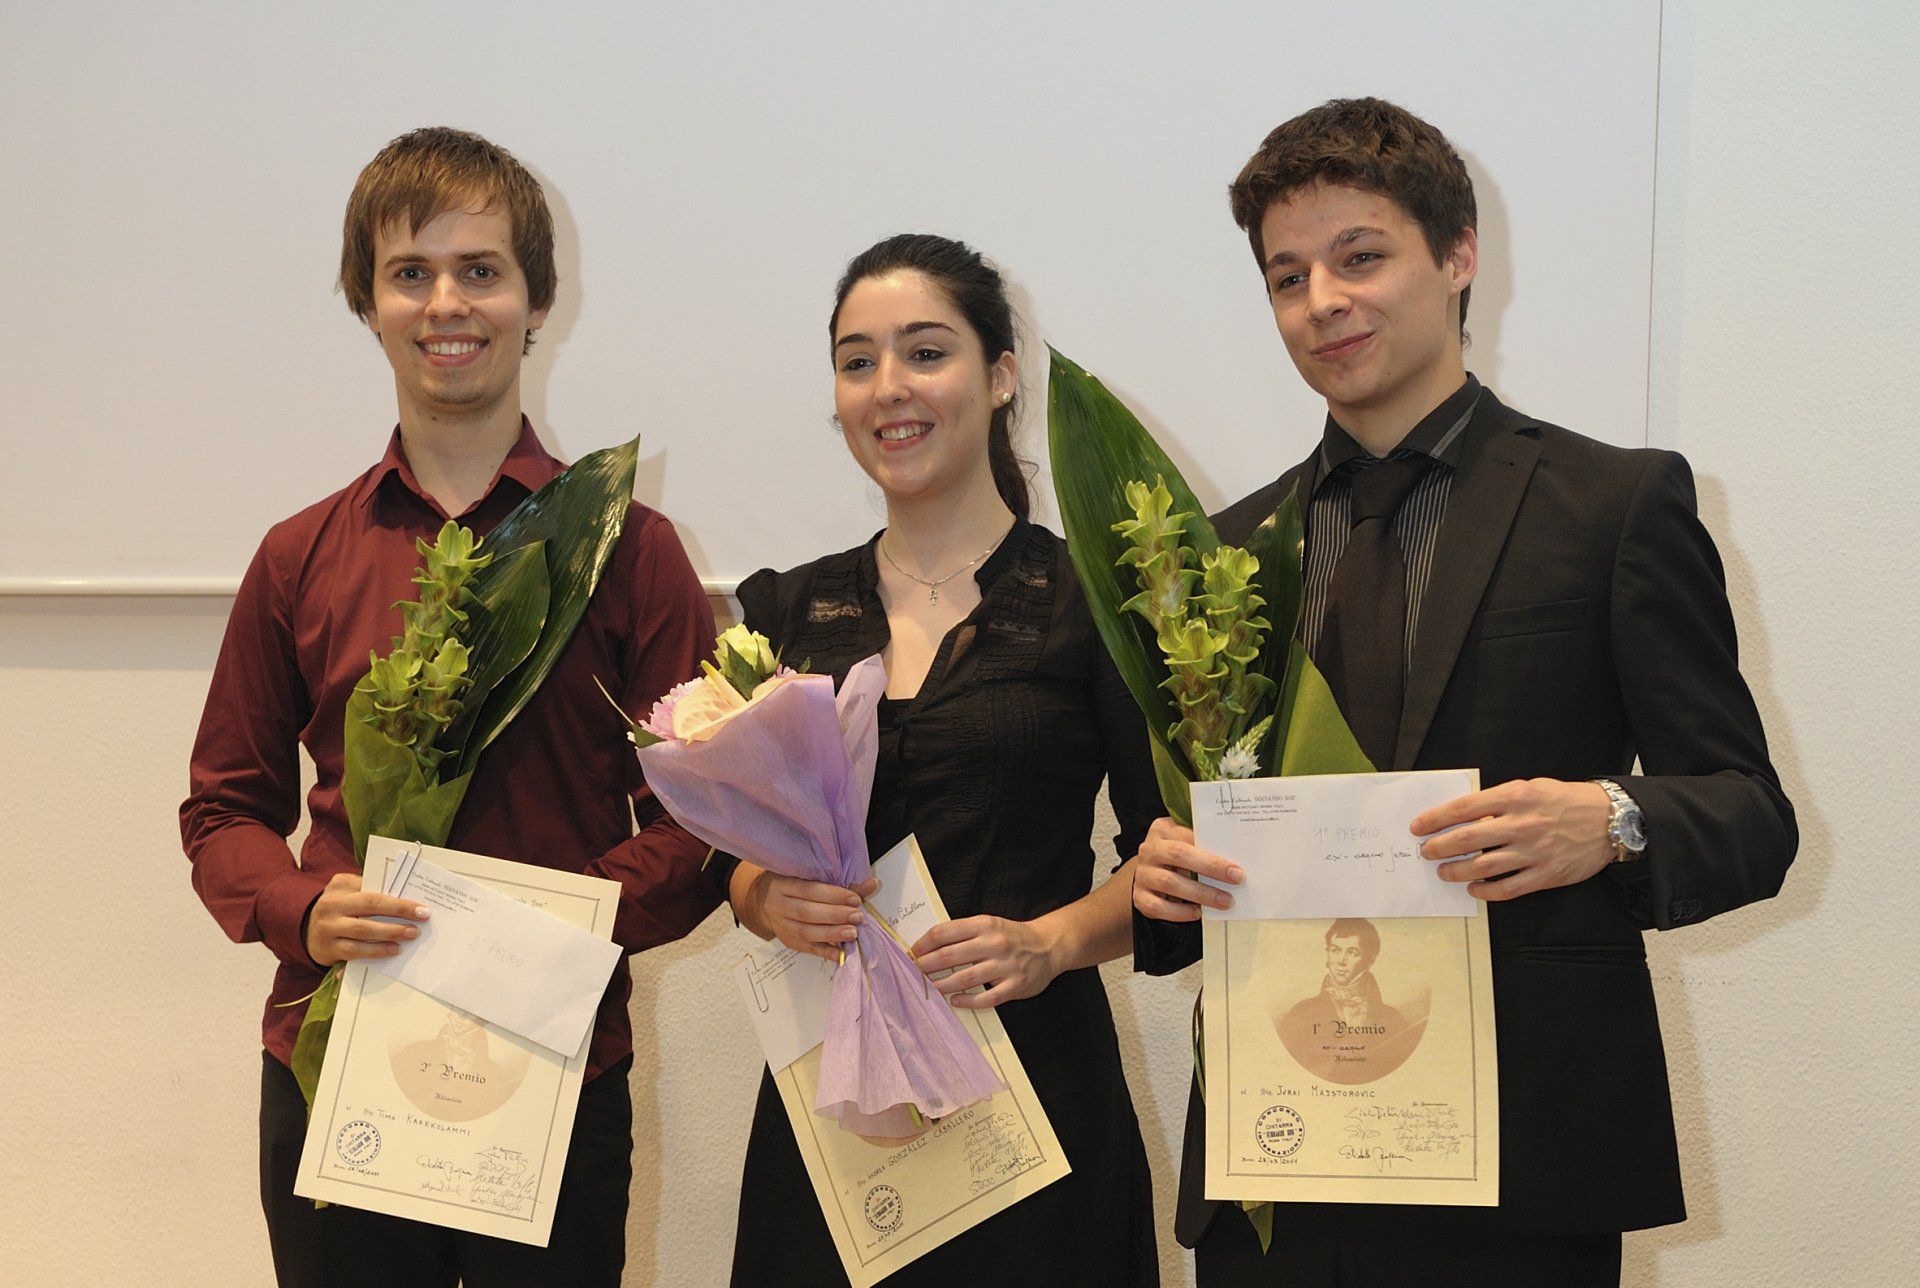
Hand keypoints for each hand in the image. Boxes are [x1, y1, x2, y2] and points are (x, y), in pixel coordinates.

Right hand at [305, 872, 431, 966]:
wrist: (305, 930)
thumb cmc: (339, 909)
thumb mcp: (348, 892)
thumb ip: (370, 891)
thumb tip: (405, 898)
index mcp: (340, 885)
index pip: (373, 887)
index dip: (398, 898)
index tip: (420, 905)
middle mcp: (331, 904)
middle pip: (370, 904)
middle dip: (399, 910)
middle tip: (422, 917)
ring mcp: (328, 927)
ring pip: (363, 929)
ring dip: (390, 932)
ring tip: (411, 934)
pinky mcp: (328, 948)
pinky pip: (355, 951)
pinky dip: (376, 951)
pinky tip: (393, 950)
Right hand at [736, 865, 878, 961]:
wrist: (763, 900)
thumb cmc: (792, 884)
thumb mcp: (808, 876)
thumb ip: (838, 881)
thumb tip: (870, 884)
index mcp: (783, 885)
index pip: (809, 890)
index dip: (833, 895)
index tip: (855, 899)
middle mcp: (778, 905)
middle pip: (806, 913)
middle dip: (835, 916)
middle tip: (857, 917)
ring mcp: (781, 925)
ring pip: (805, 933)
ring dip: (831, 934)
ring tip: (852, 933)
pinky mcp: (787, 941)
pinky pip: (807, 949)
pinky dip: (826, 952)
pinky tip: (841, 953)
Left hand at [910, 916, 1060, 1008]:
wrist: (1049, 946)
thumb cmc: (1012, 937)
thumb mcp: (989, 924)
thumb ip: (962, 933)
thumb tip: (928, 946)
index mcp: (984, 925)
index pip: (944, 933)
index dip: (923, 944)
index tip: (911, 953)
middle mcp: (994, 943)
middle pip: (949, 956)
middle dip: (925, 966)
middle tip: (912, 973)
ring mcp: (1005, 966)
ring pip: (964, 979)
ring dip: (942, 986)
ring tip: (929, 989)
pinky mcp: (1015, 986)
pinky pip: (986, 998)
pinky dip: (967, 1001)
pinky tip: (955, 1001)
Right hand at [1131, 816, 1243, 921]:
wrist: (1150, 876)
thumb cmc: (1178, 859)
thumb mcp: (1188, 844)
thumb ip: (1206, 846)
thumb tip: (1236, 861)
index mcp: (1162, 830)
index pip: (1188, 837)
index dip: (1213, 854)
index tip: (1237, 868)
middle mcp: (1149, 850)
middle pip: (1178, 855)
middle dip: (1211, 868)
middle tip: (1237, 880)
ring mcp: (1142, 874)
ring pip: (1170, 882)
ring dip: (1201, 894)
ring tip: (1225, 901)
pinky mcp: (1139, 897)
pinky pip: (1158, 906)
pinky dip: (1180, 912)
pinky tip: (1199, 912)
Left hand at [1413, 778, 1613, 900]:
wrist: (1609, 819)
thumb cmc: (1565, 801)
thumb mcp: (1530, 788)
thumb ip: (1499, 801)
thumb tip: (1465, 815)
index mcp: (1515, 797)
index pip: (1463, 808)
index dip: (1435, 819)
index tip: (1418, 827)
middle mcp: (1522, 824)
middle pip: (1467, 839)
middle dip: (1439, 847)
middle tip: (1425, 852)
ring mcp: (1534, 852)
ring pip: (1483, 867)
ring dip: (1457, 871)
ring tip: (1444, 872)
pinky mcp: (1546, 875)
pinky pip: (1508, 889)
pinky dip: (1486, 892)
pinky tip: (1474, 889)